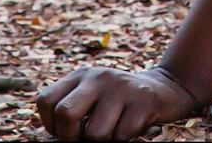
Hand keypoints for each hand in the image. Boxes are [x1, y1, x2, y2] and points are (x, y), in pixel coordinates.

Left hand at [37, 64, 198, 140]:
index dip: (50, 125)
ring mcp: (122, 87)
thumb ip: (73, 107)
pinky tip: (131, 126)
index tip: (65, 132)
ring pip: (95, 133)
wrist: (165, 89)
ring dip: (103, 141)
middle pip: (65, 113)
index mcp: (81, 75)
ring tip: (113, 131)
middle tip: (84, 139)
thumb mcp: (93, 95)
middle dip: (71, 137)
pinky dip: (124, 139)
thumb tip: (54, 138)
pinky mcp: (143, 101)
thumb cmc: (120, 102)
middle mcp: (99, 77)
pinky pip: (121, 136)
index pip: (46, 100)